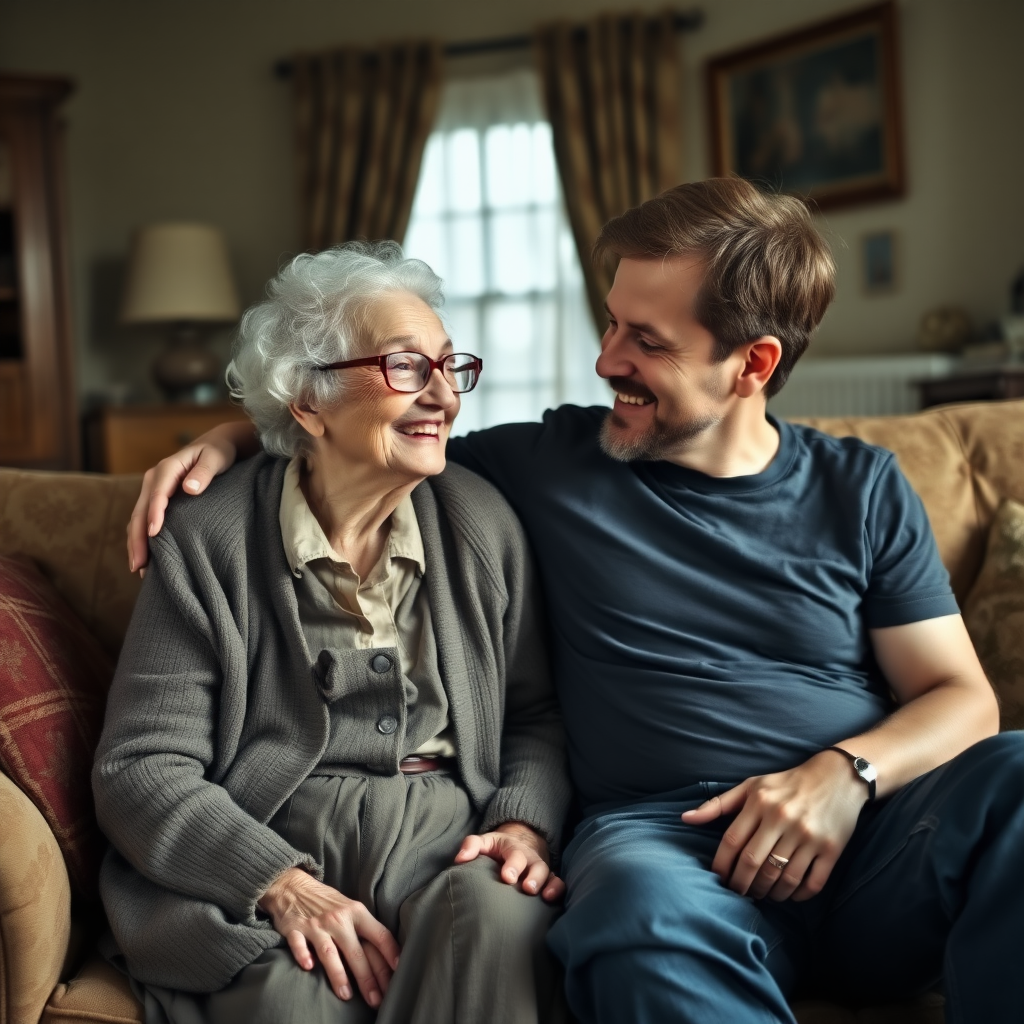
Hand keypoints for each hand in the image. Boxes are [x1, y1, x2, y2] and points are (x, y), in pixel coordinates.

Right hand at [126, 424, 247, 574]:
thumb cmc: (218, 453)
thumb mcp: (216, 458)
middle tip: (138, 565)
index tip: (153, 533)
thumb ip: (204, 472)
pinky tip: (145, 559)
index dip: (154, 513)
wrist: (215, 445)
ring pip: (137, 518)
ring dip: (135, 543)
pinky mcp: (156, 499)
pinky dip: (141, 539)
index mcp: (168, 468)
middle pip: (140, 510)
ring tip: (138, 569)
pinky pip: (144, 520)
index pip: (157, 494)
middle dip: (137, 538)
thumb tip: (190, 489)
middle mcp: (154, 479)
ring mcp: (152, 490)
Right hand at [258, 867, 399, 1006]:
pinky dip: (303, 955)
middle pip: (356, 951)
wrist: (293, 886)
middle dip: (367, 978)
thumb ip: (365, 928)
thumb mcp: (351, 908)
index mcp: (356, 912)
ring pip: (329, 952)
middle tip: (376, 999)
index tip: (399, 971)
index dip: (390, 953)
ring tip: (347, 995)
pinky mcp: (294, 929)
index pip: (379, 934)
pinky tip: (309, 968)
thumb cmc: (328, 902)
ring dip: (339, 975)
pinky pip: (299, 944)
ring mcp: (316, 925)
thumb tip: (388, 955)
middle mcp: (338, 919)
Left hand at [454, 821, 565, 901]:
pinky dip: (557, 890)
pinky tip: (552, 900)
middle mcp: (529, 857)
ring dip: (547, 885)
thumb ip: (471, 846)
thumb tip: (460, 859)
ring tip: (543, 897)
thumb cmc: (497, 848)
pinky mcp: (547, 878)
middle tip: (527, 888)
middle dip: (533, 876)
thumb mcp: (485, 842)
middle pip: (536, 864)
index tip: (507, 877)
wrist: (519, 842)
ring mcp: (539, 868)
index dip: (512, 865)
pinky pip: (557, 882)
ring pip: (548, 874)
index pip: (514, 854)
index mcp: (513, 848)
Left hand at [681, 751, 867, 901]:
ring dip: (768, 893)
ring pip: (781, 878)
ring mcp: (808, 835)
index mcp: (760, 803)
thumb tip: (685, 819)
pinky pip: (811, 883)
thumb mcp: (751, 786)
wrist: (837, 777)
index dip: (721, 865)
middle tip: (739, 892)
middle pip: (754, 864)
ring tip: (762, 894)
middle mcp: (783, 819)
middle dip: (742, 885)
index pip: (732, 842)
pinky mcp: (831, 849)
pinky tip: (788, 895)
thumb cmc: (787, 783)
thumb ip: (718, 804)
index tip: (718, 878)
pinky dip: (797, 895)